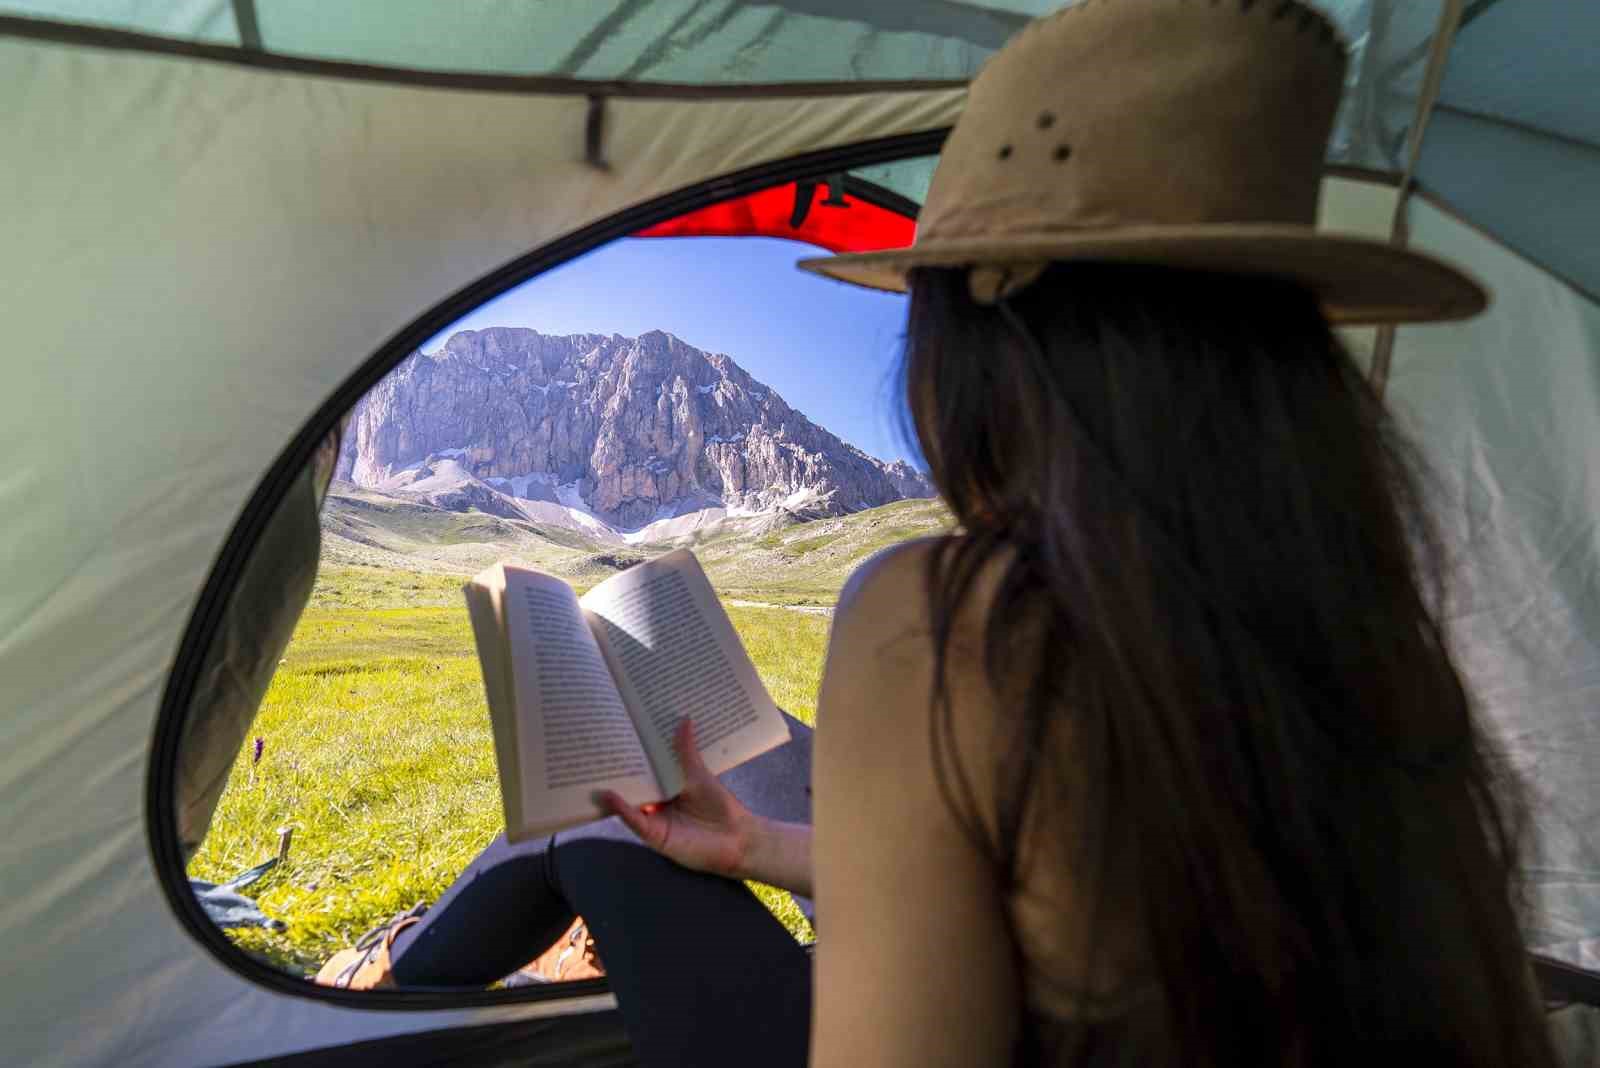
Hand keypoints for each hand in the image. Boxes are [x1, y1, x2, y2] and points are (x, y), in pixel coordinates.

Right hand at [599, 718, 756, 879]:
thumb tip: (684, 719)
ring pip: (629, 804)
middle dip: (616, 772)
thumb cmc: (720, 806)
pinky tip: (610, 796)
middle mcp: (657, 803)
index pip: (644, 770)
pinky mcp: (654, 836)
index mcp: (667, 787)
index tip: (618, 736)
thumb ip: (686, 752)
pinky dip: (622, 809)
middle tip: (596, 751)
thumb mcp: (699, 775)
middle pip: (633, 786)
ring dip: (612, 791)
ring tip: (593, 773)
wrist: (737, 839)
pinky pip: (635, 822)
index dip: (632, 757)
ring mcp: (654, 819)